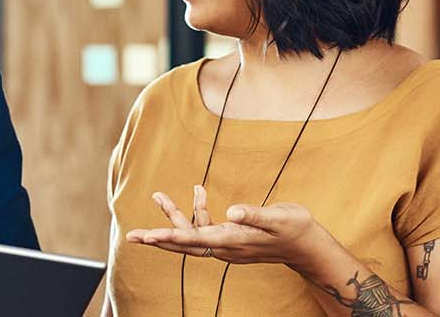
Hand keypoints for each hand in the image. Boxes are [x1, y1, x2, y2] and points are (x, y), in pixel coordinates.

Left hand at [124, 187, 333, 267]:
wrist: (307, 245)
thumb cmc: (296, 229)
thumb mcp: (280, 217)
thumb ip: (255, 214)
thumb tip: (232, 211)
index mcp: (234, 240)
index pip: (195, 240)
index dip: (170, 237)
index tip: (148, 237)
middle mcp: (226, 247)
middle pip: (184, 243)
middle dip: (158, 237)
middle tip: (132, 236)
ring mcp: (227, 245)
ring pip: (192, 233)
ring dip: (175, 215)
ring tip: (158, 195)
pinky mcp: (230, 239)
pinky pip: (205, 228)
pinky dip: (197, 210)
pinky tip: (198, 191)